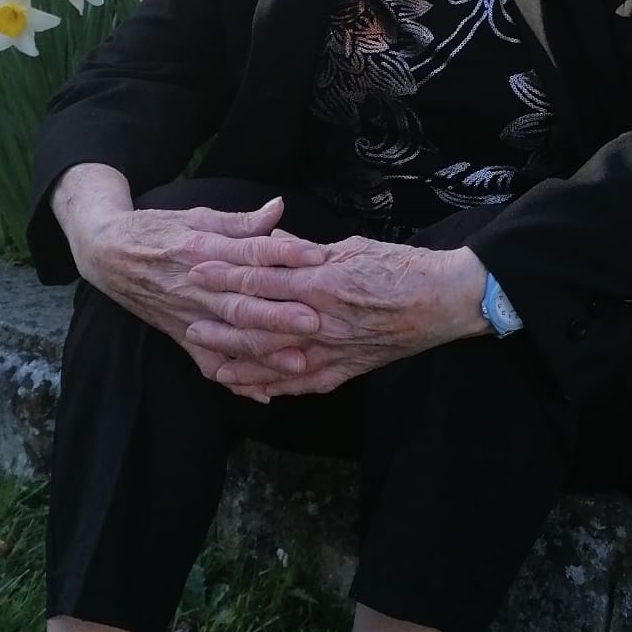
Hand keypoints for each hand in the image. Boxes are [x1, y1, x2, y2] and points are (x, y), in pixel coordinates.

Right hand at [70, 193, 327, 396]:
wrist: (107, 254)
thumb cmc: (158, 230)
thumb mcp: (197, 216)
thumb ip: (241, 220)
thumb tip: (279, 207)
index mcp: (202, 248)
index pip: (249, 251)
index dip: (283, 253)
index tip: (317, 256)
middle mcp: (197, 284)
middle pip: (241, 303)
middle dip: (278, 315)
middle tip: (314, 321)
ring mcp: (188, 314)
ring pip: (229, 337)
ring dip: (263, 352)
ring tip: (298, 361)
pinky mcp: (181, 335)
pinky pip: (208, 362)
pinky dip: (233, 379)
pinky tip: (262, 393)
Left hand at [190, 236, 489, 397]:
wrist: (445, 300)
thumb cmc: (402, 267)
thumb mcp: (350, 248)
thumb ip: (306, 250)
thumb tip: (268, 241)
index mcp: (322, 282)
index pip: (261, 278)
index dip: (225, 274)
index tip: (195, 268)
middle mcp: (323, 320)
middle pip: (258, 323)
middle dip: (220, 321)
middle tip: (186, 317)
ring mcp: (334, 350)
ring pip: (274, 360)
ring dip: (239, 360)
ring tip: (207, 359)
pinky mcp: (347, 369)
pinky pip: (302, 383)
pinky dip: (274, 387)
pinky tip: (251, 390)